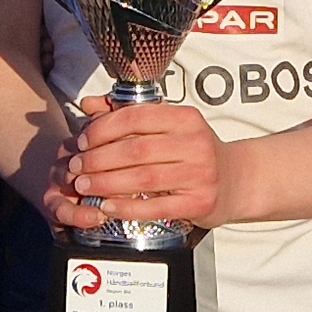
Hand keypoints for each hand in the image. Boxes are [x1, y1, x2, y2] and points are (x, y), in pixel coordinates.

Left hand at [50, 99, 228, 229]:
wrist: (237, 180)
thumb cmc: (193, 151)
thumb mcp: (169, 126)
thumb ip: (128, 114)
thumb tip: (87, 104)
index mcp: (185, 118)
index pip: (136, 116)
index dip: (103, 129)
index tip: (82, 141)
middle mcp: (195, 143)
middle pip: (136, 149)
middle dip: (98, 159)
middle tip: (75, 167)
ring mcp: (200, 174)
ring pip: (143, 178)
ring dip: (107, 183)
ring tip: (84, 186)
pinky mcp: (200, 202)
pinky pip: (156, 206)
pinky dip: (127, 207)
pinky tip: (107, 206)